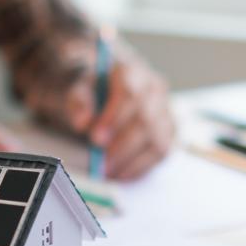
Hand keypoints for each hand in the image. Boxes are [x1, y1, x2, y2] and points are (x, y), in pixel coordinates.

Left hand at [63, 50, 174, 180]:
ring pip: (158, 139)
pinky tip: (122, 174)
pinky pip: (162, 153)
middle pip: (145, 120)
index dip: (114, 118)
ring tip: (108, 172)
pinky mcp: (170, 131)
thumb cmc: (91, 89)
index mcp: (132, 70)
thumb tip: (83, 122)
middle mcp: (155, 89)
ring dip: (133, 161)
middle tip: (101, 164)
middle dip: (123, 146)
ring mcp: (166, 110)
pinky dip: (142, 167)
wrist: (102, 90)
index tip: (96, 140)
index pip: (129, 94)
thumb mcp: (76, 88)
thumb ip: (78, 101)